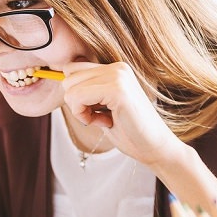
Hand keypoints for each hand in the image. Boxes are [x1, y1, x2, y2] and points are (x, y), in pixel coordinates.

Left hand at [61, 61, 183, 166]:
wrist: (155, 148)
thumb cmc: (129, 131)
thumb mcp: (103, 106)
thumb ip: (87, 91)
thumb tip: (61, 79)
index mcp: (115, 69)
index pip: (72, 69)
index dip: (76, 94)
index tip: (95, 111)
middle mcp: (117, 67)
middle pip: (68, 77)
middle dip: (76, 102)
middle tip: (99, 117)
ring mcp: (118, 76)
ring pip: (70, 88)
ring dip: (80, 110)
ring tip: (104, 119)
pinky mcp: (117, 90)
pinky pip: (78, 97)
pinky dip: (83, 115)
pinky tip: (104, 122)